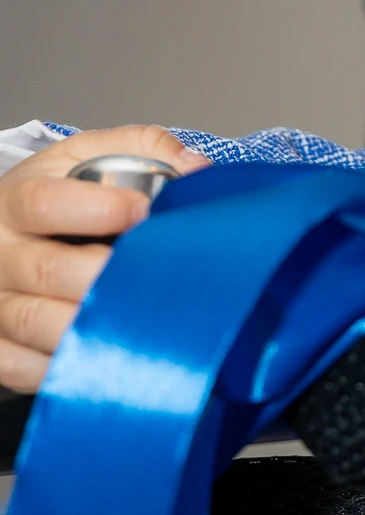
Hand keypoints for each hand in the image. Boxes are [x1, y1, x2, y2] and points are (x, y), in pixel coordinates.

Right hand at [0, 127, 209, 391]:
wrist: (7, 238)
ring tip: (141, 318)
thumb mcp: (88, 157)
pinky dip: (67, 366)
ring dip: (95, 325)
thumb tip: (195, 170)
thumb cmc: (57, 201)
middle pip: (49, 271)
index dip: (99, 209)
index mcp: (17, 200)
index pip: (45, 203)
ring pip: (38, 322)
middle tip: (154, 278)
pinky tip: (106, 353)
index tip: (145, 213)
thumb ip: (141, 148)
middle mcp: (0, 254)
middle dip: (108, 277)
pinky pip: (25, 366)